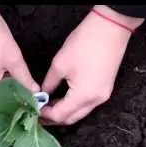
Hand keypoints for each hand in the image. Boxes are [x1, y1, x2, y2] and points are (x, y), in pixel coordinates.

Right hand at [0, 5, 38, 104]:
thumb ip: (25, 78)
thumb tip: (35, 91)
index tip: (30, 103)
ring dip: (1, 91)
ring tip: (16, 83)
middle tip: (26, 94)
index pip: (4, 107)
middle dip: (10, 99)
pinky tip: (3, 75)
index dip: (18, 106)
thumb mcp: (13, 57)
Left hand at [40, 5, 143, 124]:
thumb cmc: (85, 43)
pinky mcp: (105, 89)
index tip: (34, 110)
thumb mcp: (60, 64)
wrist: (111, 28)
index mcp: (83, 96)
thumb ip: (49, 84)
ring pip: (80, 113)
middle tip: (39, 113)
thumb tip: (42, 94)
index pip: (60, 115)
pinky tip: (62, 99)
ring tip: (48, 106)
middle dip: (54, 118)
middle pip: (71, 118)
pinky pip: (87, 105)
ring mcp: (102, 96)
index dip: (45, 115)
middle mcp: (95, 101)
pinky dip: (74, 105)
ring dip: (64, 112)